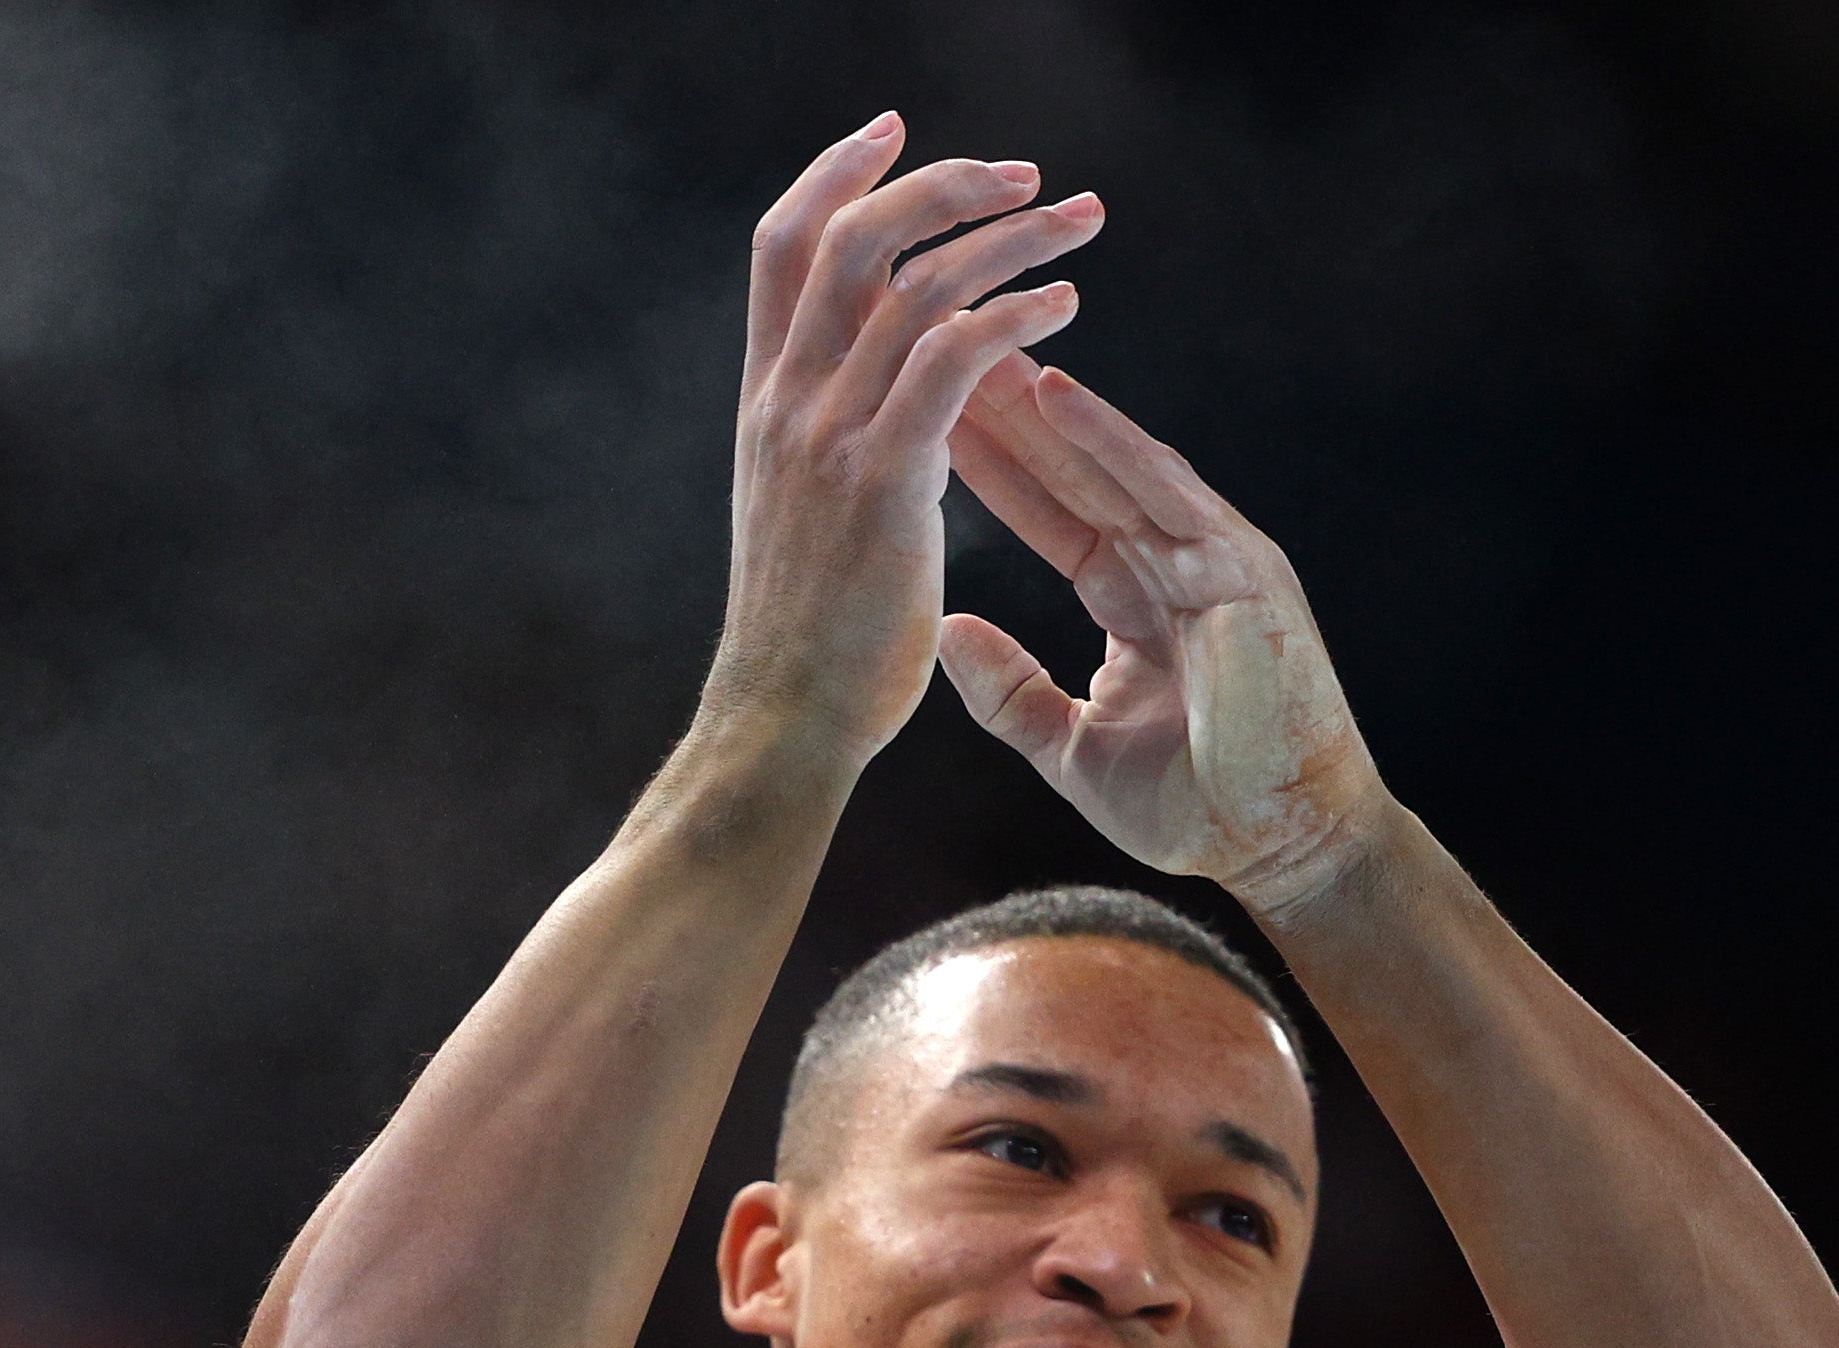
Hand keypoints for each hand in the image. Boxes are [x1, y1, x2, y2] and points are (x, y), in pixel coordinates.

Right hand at [704, 117, 1101, 778]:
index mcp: (761, 402)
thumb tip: (864, 409)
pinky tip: (1064, 309)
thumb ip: (821, 447)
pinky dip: (1014, 317)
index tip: (892, 131)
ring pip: (915, 285)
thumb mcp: (793, 519)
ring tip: (1076, 224)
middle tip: (1025, 173)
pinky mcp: (883, 480)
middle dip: (942, 184)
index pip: (781, 245)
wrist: (778, 725)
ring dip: (1008, 239)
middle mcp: (785, 401)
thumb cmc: (802, 644)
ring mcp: (828, 436)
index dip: (834, 174)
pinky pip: (953, 359)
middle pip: (850, 236)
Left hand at [938, 355, 1391, 915]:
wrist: (1281, 849)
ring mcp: (1212, 557)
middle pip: (1076, 471)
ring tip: (977, 341)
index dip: (991, 468)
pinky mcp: (1242, 568)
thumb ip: (1011, 692)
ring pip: (1113, 464)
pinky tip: (1055, 394)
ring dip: (1044, 405)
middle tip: (937, 345)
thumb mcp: (1072, 748)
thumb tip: (946, 630)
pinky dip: (1111, 441)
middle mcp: (1176, 561)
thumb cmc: (1193, 808)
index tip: (924, 416)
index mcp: (1138, 599)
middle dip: (1006, 413)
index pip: (1053, 515)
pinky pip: (1167, 491)